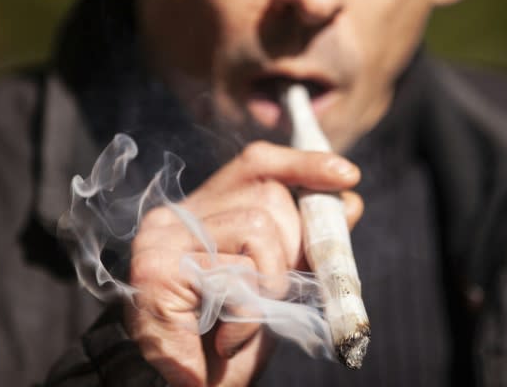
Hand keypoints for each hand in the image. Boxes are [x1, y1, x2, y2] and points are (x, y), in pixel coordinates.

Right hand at [125, 141, 362, 386]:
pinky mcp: (157, 272)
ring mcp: (164, 238)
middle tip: (267, 304)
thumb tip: (349, 201)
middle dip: (289, 258)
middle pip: (268, 203)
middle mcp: (180, 213)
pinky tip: (225, 342)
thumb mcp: (273, 282)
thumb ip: (304, 240)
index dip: (304, 165)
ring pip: (258, 232)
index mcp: (206, 209)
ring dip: (265, 293)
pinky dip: (244, 319)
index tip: (348, 177)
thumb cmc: (223, 333)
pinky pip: (236, 279)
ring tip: (238, 330)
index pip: (258, 164)